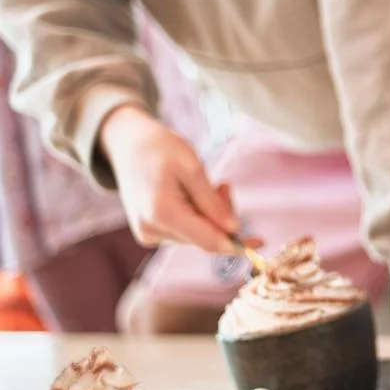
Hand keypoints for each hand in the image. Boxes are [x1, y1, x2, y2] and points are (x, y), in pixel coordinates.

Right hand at [100, 104, 238, 252]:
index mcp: (162, 212)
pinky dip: (196, 216)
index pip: (208, 240)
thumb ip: (211, 201)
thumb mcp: (192, 167)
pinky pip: (185, 231)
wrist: (128, 146)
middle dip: (223, 216)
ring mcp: (149, 234)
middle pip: (205, 237)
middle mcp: (152, 230)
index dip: (237, 243)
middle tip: (224, 185)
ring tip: (206, 185)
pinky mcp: (150, 233)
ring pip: (197, 235)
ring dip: (210, 214)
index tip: (261, 242)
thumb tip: (233, 229)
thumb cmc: (161, 149)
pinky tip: (191, 194)